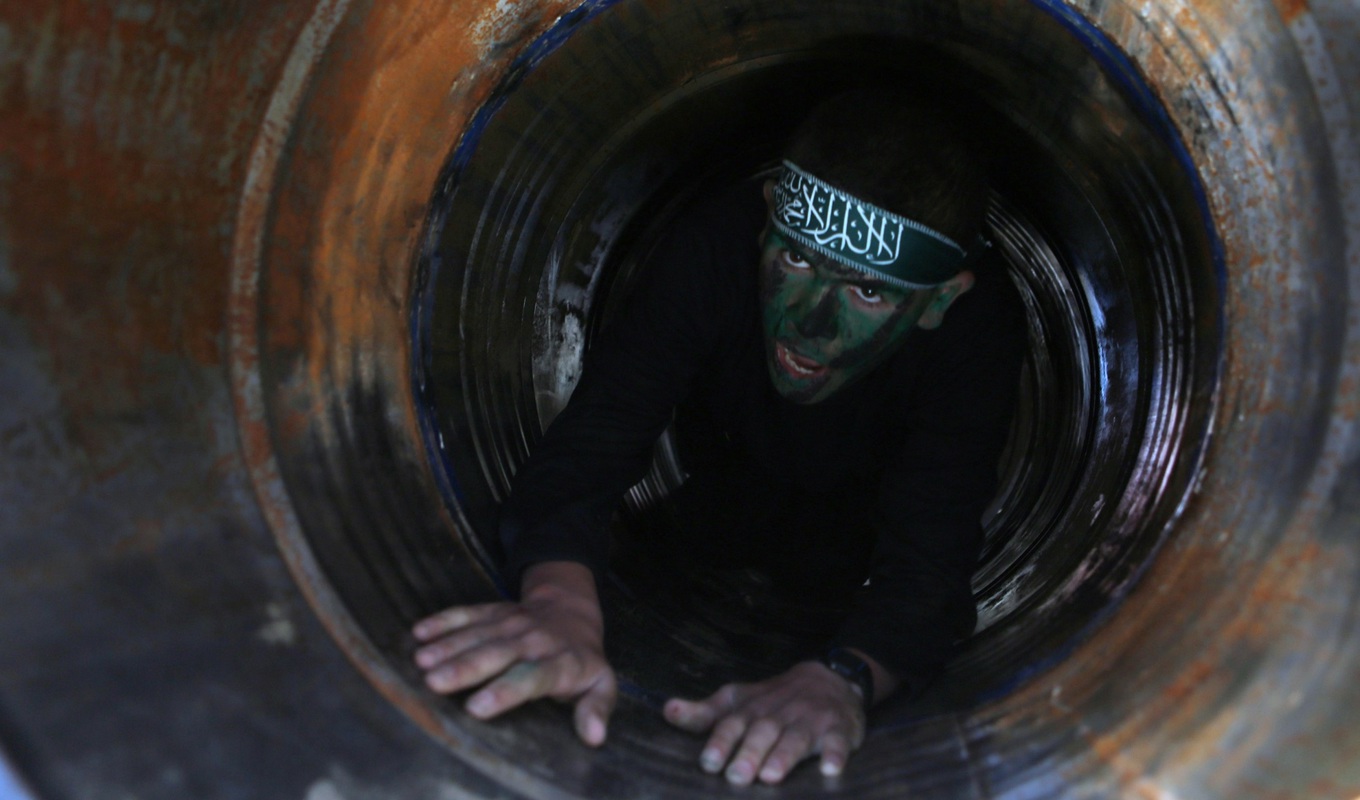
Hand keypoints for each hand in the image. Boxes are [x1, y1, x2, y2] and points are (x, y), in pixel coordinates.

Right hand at [411, 562, 615, 745]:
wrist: (570, 611)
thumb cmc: (581, 660)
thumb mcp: (601, 684)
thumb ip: (597, 708)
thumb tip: (595, 737)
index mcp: (560, 662)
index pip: (532, 676)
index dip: (505, 691)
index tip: (477, 708)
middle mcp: (532, 640)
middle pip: (497, 653)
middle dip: (466, 668)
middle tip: (436, 683)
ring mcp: (510, 622)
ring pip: (478, 633)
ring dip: (448, 646)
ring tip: (422, 662)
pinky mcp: (493, 610)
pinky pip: (467, 613)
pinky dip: (443, 621)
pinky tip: (419, 632)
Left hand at [663, 661, 866, 784]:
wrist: (831, 678)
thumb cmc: (775, 699)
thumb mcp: (738, 700)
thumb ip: (705, 712)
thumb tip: (667, 711)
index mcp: (752, 709)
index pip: (732, 723)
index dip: (720, 742)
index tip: (708, 763)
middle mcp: (779, 713)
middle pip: (762, 732)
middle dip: (748, 753)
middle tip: (736, 777)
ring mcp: (811, 720)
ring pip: (796, 738)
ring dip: (784, 756)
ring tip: (771, 776)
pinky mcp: (839, 729)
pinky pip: (838, 742)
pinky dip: (835, 755)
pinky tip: (830, 770)